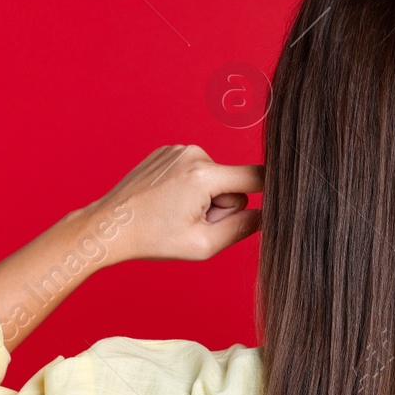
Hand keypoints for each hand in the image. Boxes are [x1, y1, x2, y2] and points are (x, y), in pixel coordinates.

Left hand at [88, 145, 261, 264]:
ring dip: (205, 197)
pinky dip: (189, 187)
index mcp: (204, 176)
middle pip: (233, 183)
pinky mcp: (168, 151)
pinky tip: (168, 201)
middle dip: (222, 206)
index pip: (256, 177)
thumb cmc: (152, 238)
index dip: (272, 190)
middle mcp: (193, 154)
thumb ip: (242, 230)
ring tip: (176, 212)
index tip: (286, 194)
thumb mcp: (203, 245)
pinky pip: (196, 171)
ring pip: (215, 177)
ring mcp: (178, 150)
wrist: (109, 225)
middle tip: (194, 223)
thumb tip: (266, 215)